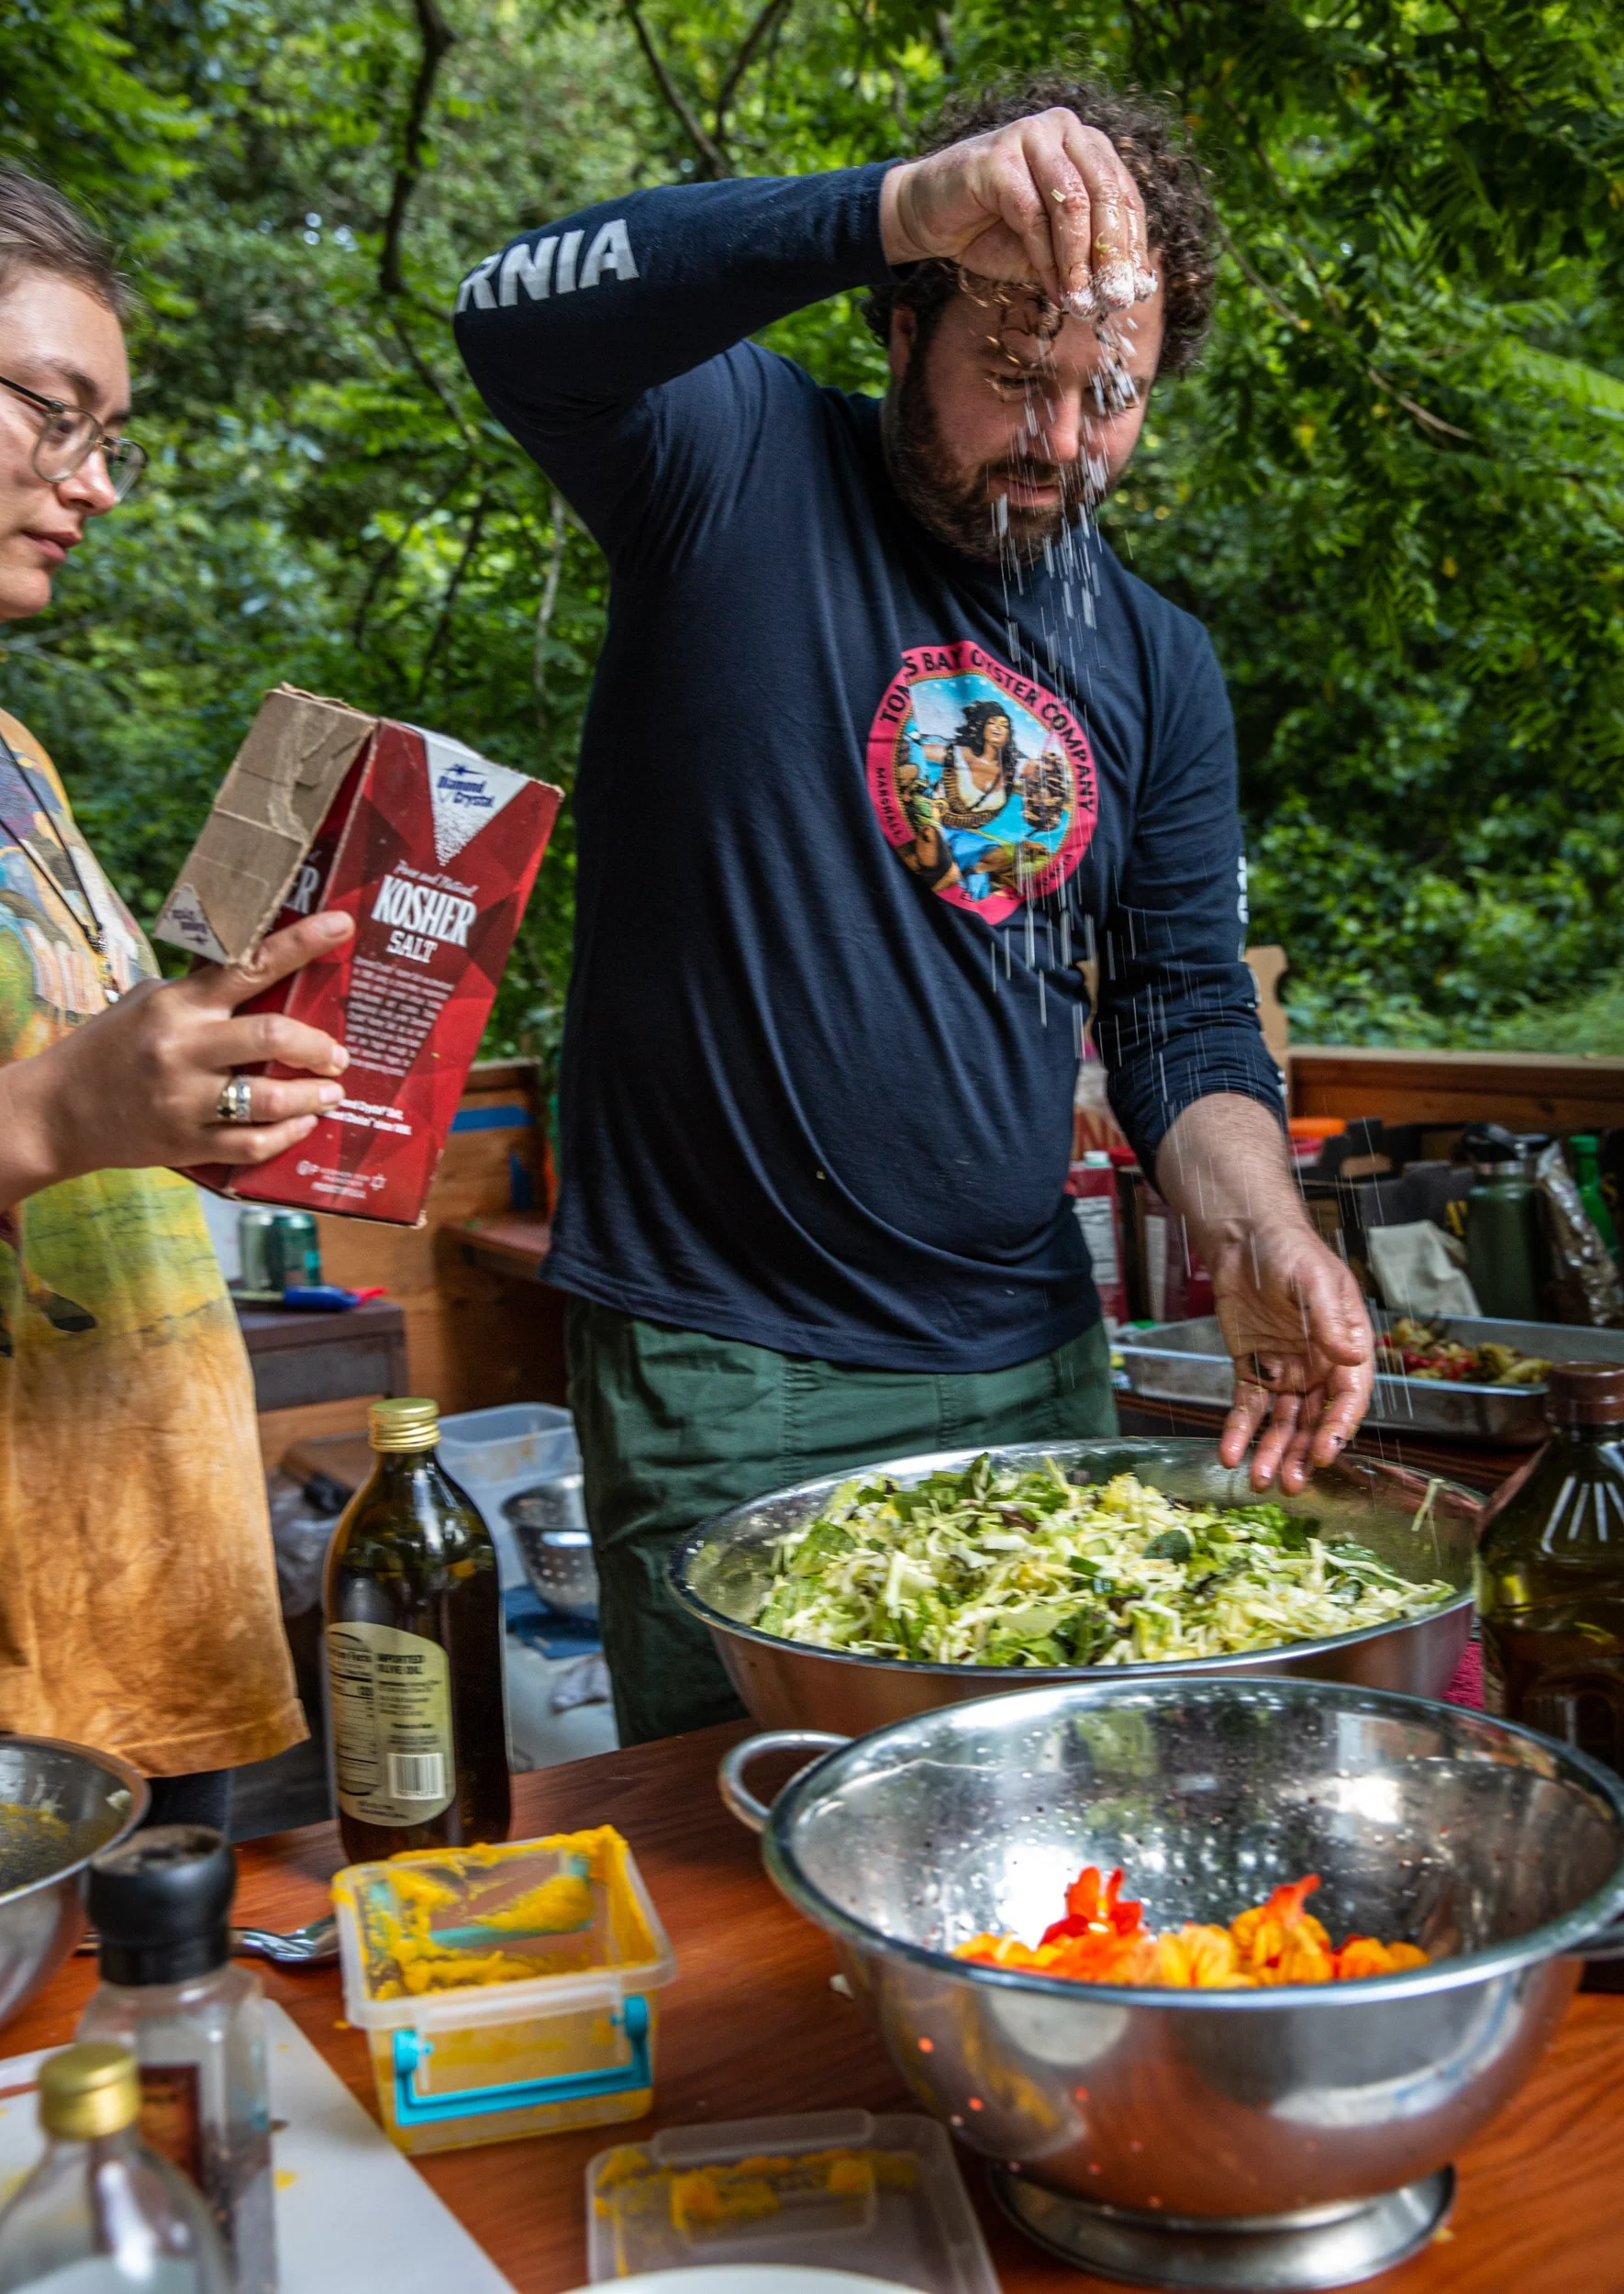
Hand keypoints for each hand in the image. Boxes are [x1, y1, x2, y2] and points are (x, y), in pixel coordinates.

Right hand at [2, 911, 353, 1201]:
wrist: (57, 1111)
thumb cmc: (112, 1047)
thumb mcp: (149, 1003)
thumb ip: (201, 992)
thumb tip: (264, 972)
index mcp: (177, 1004)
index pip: (249, 965)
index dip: (301, 944)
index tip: (341, 925)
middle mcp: (182, 1048)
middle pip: (272, 1035)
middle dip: (318, 1046)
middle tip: (338, 1055)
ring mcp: (184, 1099)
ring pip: (269, 1098)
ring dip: (312, 1096)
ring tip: (331, 1093)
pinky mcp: (186, 1143)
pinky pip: (252, 1143)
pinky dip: (288, 1135)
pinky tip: (303, 1125)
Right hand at [879, 108, 1156, 317]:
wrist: (927, 217)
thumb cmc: (991, 231)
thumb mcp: (1051, 247)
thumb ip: (1086, 256)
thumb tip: (1132, 288)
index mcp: (1085, 145)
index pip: (1122, 194)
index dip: (1134, 246)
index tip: (1139, 292)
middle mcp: (1063, 130)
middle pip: (1105, 194)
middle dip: (1113, 255)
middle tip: (1117, 301)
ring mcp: (1031, 136)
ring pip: (1074, 203)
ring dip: (1081, 262)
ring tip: (1084, 304)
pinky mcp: (998, 157)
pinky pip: (1034, 215)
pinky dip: (1047, 259)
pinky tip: (1054, 290)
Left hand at [1209, 1220, 1375, 1493]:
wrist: (1244, 1239)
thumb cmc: (1289, 1251)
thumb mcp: (1313, 1281)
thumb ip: (1328, 1320)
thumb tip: (1352, 1355)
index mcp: (1344, 1347)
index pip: (1347, 1397)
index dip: (1338, 1428)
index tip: (1324, 1454)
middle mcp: (1318, 1366)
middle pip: (1314, 1420)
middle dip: (1303, 1453)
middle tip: (1292, 1484)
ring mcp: (1285, 1370)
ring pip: (1281, 1422)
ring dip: (1273, 1452)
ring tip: (1260, 1481)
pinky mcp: (1252, 1368)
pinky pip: (1247, 1406)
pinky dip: (1238, 1431)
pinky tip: (1228, 1454)